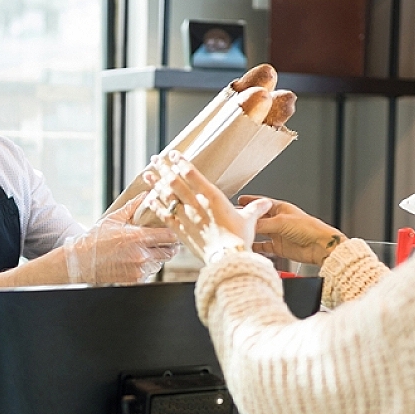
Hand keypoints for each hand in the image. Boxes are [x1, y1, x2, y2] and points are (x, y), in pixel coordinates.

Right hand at [63, 195, 178, 283]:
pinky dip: (148, 266)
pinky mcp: (135, 280)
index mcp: (137, 237)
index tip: (175, 230)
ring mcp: (139, 269)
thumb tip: (145, 194)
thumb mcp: (113, 219)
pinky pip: (150, 272)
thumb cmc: (96, 239)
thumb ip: (132, 207)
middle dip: (170, 246)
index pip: (169, 236)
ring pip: (160, 263)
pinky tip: (138, 259)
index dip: (175, 233)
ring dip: (159, 257)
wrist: (82, 262)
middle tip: (167, 241)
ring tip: (150, 249)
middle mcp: (141, 255)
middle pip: (170, 252)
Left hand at [142, 152, 272, 263]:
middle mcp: (196, 205)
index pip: (193, 174)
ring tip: (148, 174)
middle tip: (155, 159)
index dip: (182, 162)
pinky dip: (155, 206)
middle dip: (164, 169)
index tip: (174, 154)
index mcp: (213, 197)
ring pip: (167, 197)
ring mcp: (186, 217)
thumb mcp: (249, 221)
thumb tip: (266, 203)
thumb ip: (255, 209)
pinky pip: (164, 215)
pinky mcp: (180, 231)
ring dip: (156, 184)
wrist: (228, 259)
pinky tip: (148, 199)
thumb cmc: (239, 240)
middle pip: (175, 182)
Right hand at [236, 195, 345, 265]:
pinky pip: (264, 246)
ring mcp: (278, 234)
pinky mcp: (279, 247)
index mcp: (281, 209)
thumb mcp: (281, 222)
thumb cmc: (308, 229)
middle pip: (259, 219)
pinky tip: (249, 247)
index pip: (262, 204)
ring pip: (260, 233)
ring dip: (250, 234)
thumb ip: (262, 224)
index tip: (239, 200)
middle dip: (247, 219)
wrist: (319, 246)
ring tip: (238, 233)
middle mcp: (278, 221)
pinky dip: (256, 247)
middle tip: (234, 219)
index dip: (250, 202)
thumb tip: (247, 226)